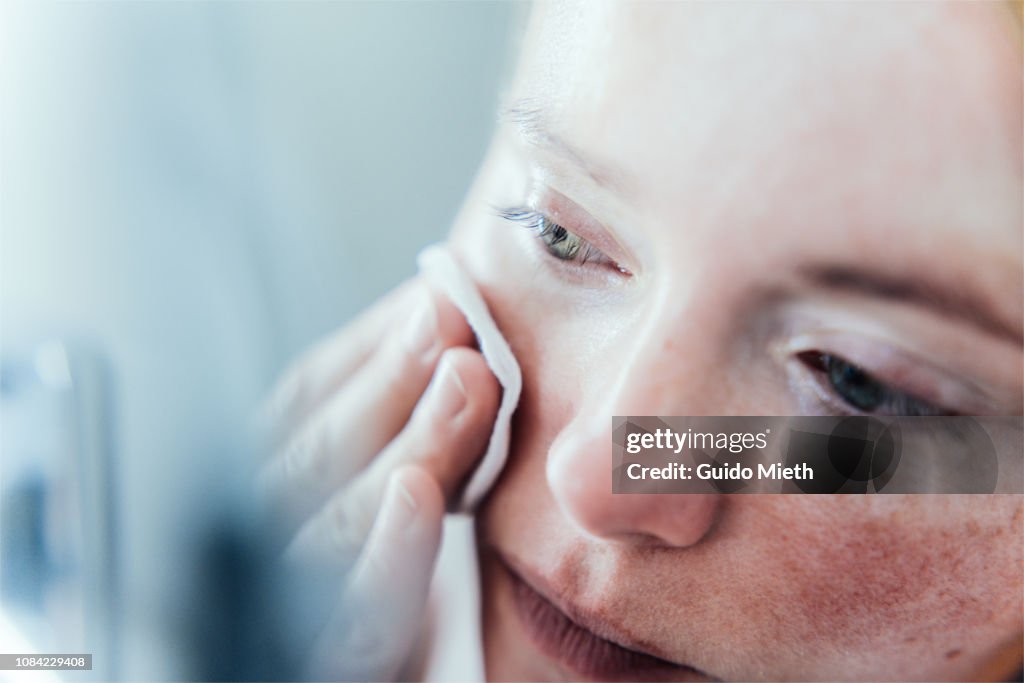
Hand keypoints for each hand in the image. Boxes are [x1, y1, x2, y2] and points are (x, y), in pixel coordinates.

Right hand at [258, 279, 500, 679]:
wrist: (390, 673)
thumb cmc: (393, 578)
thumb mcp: (401, 480)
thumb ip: (407, 421)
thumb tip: (445, 317)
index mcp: (282, 484)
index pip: (305, 401)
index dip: (370, 345)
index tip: (436, 293)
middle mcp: (271, 539)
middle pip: (314, 452)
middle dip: (390, 377)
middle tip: (453, 317)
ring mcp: (297, 606)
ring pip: (333, 520)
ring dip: (406, 441)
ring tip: (466, 379)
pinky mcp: (341, 661)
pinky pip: (355, 617)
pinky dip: (384, 553)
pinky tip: (417, 496)